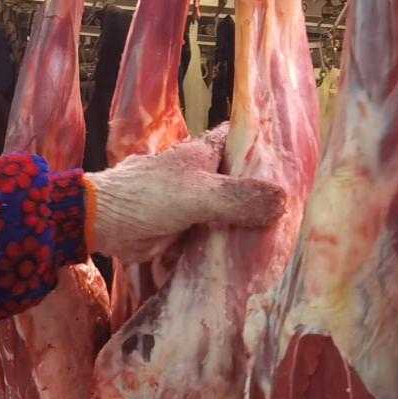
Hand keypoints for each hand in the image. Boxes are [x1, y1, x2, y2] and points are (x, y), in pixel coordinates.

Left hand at [82, 125, 284, 261]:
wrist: (101, 223)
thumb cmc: (148, 197)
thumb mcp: (201, 194)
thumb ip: (240, 199)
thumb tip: (283, 202)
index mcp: (205, 153)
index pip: (243, 139)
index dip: (266, 147)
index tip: (294, 162)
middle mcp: (201, 175)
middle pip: (240, 182)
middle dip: (262, 197)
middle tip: (295, 213)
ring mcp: (191, 203)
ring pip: (227, 213)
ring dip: (244, 226)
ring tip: (279, 241)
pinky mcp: (181, 229)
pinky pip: (209, 237)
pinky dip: (222, 246)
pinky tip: (247, 259)